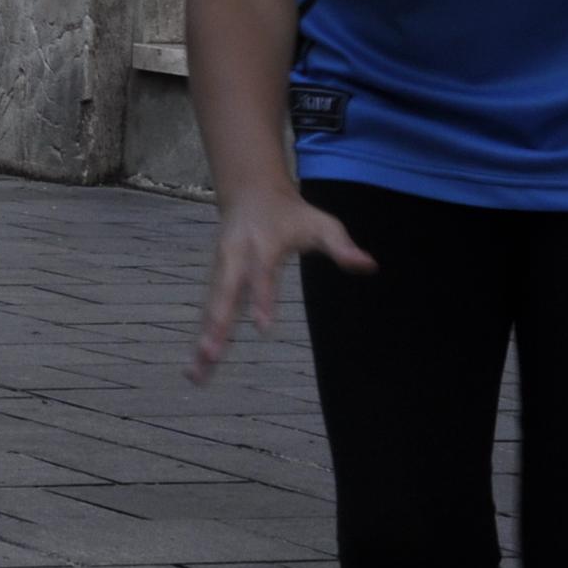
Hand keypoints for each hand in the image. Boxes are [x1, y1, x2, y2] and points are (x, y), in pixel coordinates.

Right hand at [190, 188, 374, 382]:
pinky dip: (202, 342)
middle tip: (210, 353)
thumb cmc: (291, 214)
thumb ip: (342, 247)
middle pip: (224, 295)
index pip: (261, 275)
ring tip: (196, 375)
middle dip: (217, 325)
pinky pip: (208, 315)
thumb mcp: (321, 224)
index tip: (262, 327)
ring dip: (203, 341)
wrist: (250, 193)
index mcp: (262, 245)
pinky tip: (197, 371)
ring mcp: (221, 272)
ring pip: (210, 310)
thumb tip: (370, 266)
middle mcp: (235, 260)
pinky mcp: (215, 284)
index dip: (261, 299)